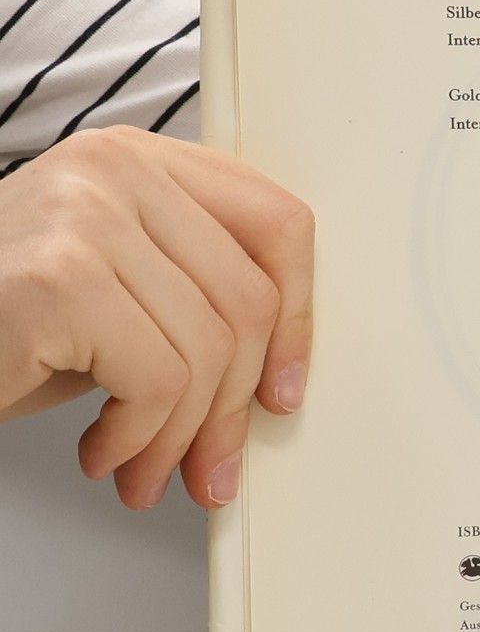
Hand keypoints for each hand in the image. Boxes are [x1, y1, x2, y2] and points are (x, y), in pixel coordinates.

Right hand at [0, 127, 313, 509]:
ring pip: (208, 351)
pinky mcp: (57, 280)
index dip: (299, 319)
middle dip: (234, 406)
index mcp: (143, 162)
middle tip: (211, 467)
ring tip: (144, 470)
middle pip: (249, 302)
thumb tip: (279, 378)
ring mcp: (84, 216)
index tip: (284, 388)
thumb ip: (193, 299)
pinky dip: (137, 439)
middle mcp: (115, 171)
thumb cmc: (5, 325)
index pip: (278, 224)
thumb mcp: (118, 293)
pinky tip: (98, 453)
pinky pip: (157, 380)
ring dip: (179, 438)